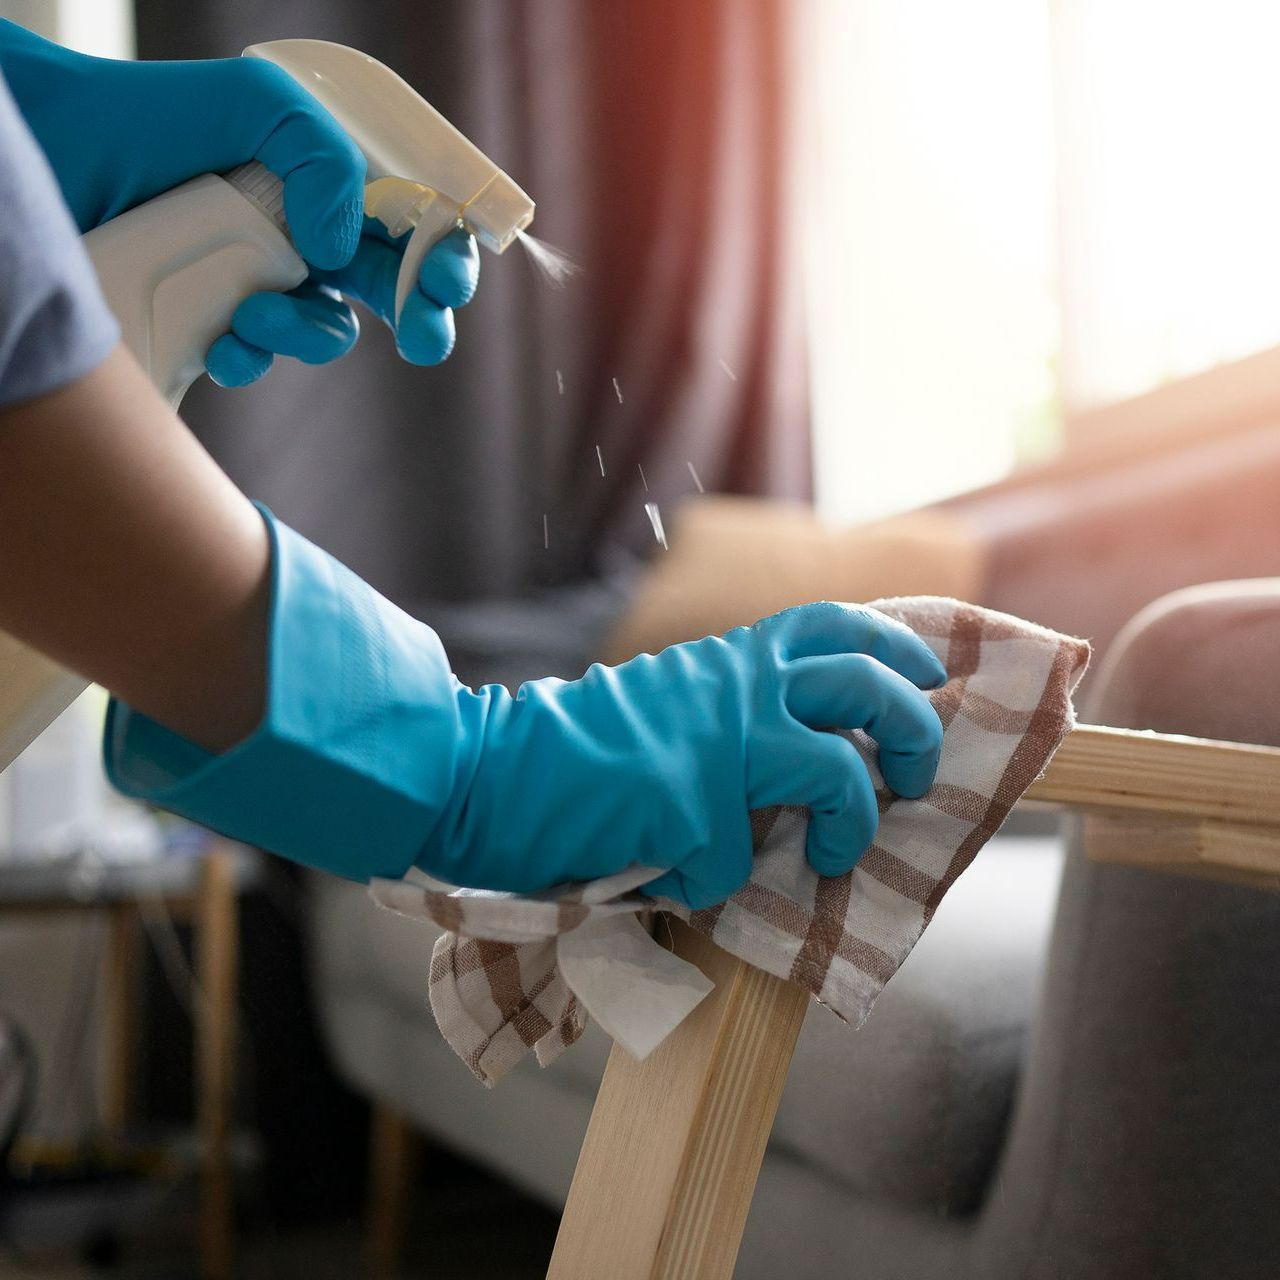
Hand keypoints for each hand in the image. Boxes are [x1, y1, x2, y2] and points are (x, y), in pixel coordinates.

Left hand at [0, 21, 476, 385]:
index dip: (442, 256)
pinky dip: (248, 359)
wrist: (49, 159)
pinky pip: (258, 364)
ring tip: (256, 315)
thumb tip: (339, 245)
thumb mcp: (253, 107)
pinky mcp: (215, 327)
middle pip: (388, 290)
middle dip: (418, 320)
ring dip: (306, 336)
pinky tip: (219, 340)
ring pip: (325, 335)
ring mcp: (259, 284)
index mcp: (325, 184)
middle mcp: (301, 236)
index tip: (445, 283)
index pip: (410, 224)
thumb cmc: (142, 118)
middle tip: (423, 339)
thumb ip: (323, 157)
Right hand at [105, 512, 944, 909]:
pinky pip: (734, 861)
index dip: (898, 647)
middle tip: (914, 776)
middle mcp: (732, 686)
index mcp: (729, 658)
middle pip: (867, 683)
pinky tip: (674, 877)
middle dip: (915, 729)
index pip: (838, 625)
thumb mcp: (670, 704)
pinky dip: (714, 882)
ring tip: (831, 856)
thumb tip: (809, 753)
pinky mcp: (687, 805)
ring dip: (850, 822)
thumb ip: (734, 711)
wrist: (490, 771)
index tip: (927, 678)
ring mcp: (714, 744)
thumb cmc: (579, 750)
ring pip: (836, 770)